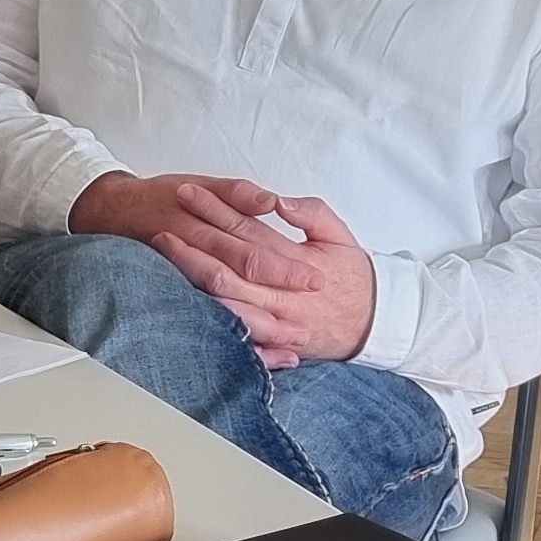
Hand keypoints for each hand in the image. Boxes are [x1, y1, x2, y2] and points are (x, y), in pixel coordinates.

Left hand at [92, 177, 379, 366]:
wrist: (379, 324)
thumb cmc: (355, 278)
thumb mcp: (340, 236)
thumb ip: (310, 213)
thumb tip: (278, 201)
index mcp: (298, 262)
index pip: (247, 230)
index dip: (215, 210)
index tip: (190, 194)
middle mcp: (284, 294)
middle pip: (227, 266)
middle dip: (191, 243)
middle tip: (162, 223)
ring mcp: (278, 323)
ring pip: (225, 301)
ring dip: (192, 279)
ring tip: (164, 258)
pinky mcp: (276, 345)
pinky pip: (237, 334)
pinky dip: (210, 320)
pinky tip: (184, 304)